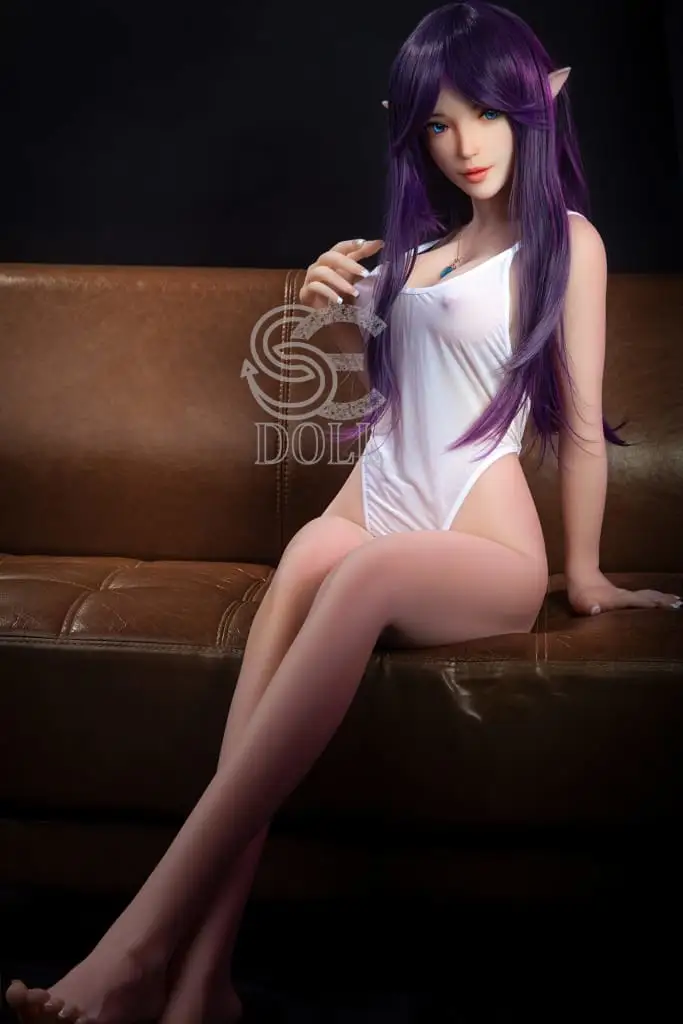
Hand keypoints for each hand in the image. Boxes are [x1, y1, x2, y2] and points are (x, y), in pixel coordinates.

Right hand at [299, 238, 383, 309]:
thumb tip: (380, 243)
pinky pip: (316, 288)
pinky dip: (329, 293)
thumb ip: (362, 258)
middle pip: (331, 257)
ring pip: (323, 272)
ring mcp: (311, 277)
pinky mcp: (306, 291)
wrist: (322, 311)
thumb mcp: (352, 274)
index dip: (352, 244)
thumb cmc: (337, 290)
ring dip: (340, 282)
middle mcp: (320, 264)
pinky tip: (340, 301)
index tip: (366, 243)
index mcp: (331, 259)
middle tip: (365, 273)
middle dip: (349, 264)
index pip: (341, 247)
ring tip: (355, 293)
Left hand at [567, 570, 681, 616]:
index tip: (671, 606)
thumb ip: (588, 606)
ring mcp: (625, 594)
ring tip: (677, 601)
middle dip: (665, 601)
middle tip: (680, 604)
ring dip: (662, 598)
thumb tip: (595, 609)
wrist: (580, 573)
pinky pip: (643, 595)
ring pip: (648, 595)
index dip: (655, 605)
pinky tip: (657, 599)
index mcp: (620, 600)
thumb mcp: (581, 602)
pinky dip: (654, 597)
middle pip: (649, 597)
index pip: (641, 602)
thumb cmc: (580, 592)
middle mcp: (626, 596)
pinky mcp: (623, 594)